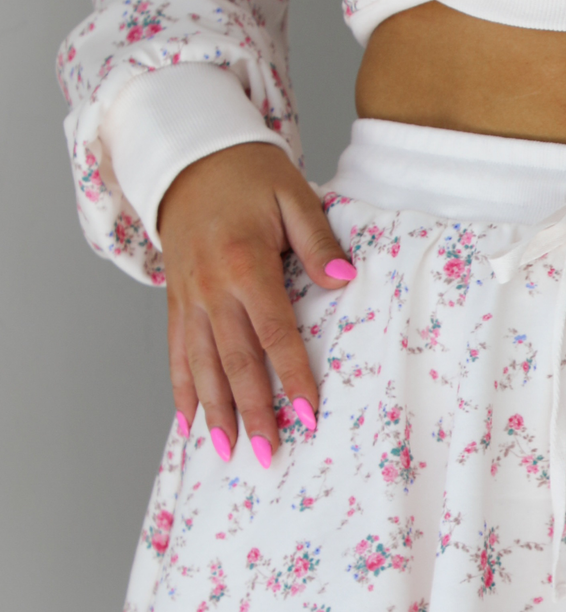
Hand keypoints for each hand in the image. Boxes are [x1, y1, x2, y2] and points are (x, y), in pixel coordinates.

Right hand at [158, 142, 355, 464]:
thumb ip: (318, 241)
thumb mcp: (292, 194)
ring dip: (215, 412)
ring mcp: (188, 297)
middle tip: (268, 455)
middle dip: (253, 412)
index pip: (274, 332)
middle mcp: (211, 288)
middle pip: (235, 361)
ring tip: (228, 453)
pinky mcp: (175, 300)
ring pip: (200, 365)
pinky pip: (176, 352)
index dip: (292, 376)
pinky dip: (182, 389)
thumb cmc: (249, 174)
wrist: (189, 156)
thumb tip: (344, 280)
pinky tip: (191, 423)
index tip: (308, 414)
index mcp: (244, 263)